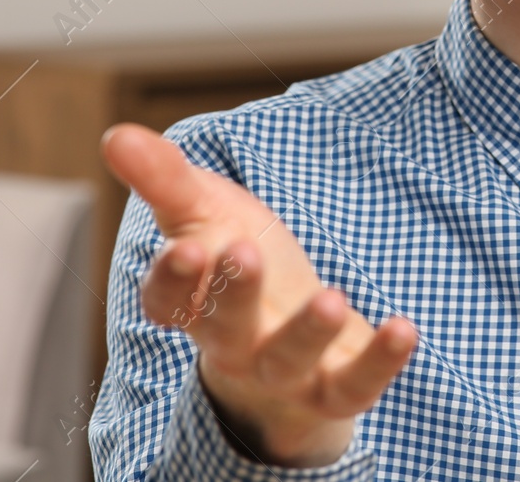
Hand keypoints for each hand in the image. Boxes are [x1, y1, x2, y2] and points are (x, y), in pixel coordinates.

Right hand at [101, 123, 418, 466]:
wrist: (291, 335)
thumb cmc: (241, 260)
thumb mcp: (208, 212)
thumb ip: (165, 178)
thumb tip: (116, 133)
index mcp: (195, 301)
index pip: (166, 300)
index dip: (172, 278)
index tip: (187, 245)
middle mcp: (234, 341)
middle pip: (225, 326)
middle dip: (235, 292)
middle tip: (244, 251)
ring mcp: (285, 369)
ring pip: (287, 359)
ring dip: (306, 331)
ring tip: (331, 296)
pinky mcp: (335, 385)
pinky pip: (355, 384)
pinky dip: (379, 361)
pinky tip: (404, 327)